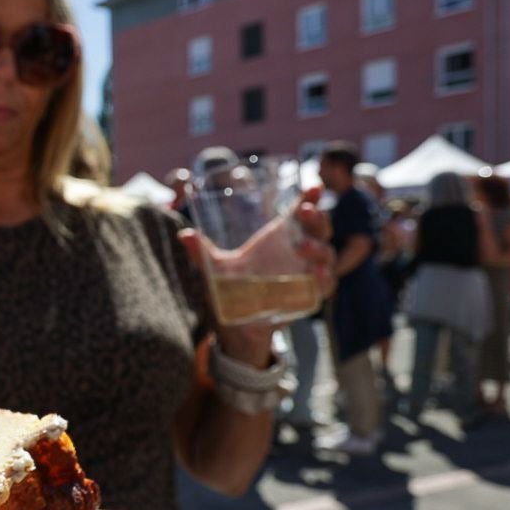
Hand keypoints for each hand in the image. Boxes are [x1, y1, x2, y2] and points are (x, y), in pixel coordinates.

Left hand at [179, 198, 334, 365]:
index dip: (310, 197)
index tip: (313, 187)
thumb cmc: (233, 287)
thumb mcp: (217, 268)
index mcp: (281, 236)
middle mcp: (299, 250)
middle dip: (317, 217)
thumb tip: (183, 235)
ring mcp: (308, 270)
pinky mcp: (311, 293)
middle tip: (305, 211)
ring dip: (318, 248)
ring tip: (301, 247)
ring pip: (326, 253)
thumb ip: (203, 252)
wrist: (240, 322)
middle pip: (319, 227)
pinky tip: (316, 274)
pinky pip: (326, 283)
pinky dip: (325, 277)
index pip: (301, 211)